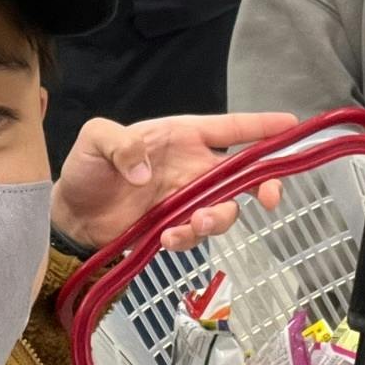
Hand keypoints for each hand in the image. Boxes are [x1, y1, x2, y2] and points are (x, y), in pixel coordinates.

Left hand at [53, 111, 297, 252]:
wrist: (72, 217)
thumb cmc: (86, 169)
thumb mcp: (94, 141)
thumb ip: (118, 144)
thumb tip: (146, 172)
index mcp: (180, 136)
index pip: (228, 127)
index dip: (262, 126)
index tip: (292, 126)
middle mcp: (191, 166)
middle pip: (242, 173)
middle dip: (264, 185)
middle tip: (269, 200)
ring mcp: (187, 199)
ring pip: (226, 208)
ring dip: (219, 218)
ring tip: (195, 223)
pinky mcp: (177, 226)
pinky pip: (198, 234)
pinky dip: (189, 238)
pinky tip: (168, 238)